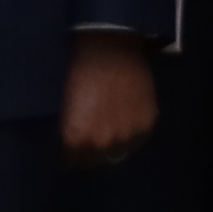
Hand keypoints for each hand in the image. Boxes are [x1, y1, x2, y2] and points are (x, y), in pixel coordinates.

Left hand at [62, 29, 157, 161]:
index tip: (71, 146)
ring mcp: (126, 137)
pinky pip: (137, 142)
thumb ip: (70, 130)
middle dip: (91, 151)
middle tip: (91, 136)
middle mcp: (101, 144)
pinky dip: (132, 135)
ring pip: (118, 153)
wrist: (109, 49)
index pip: (71, 161)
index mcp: (76, 138)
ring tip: (111, 129)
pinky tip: (127, 121)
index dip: (70, 153)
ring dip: (113, 144)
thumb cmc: (80, 72)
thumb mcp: (66, 106)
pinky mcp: (146, 126)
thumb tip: (73, 144)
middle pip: (95, 161)